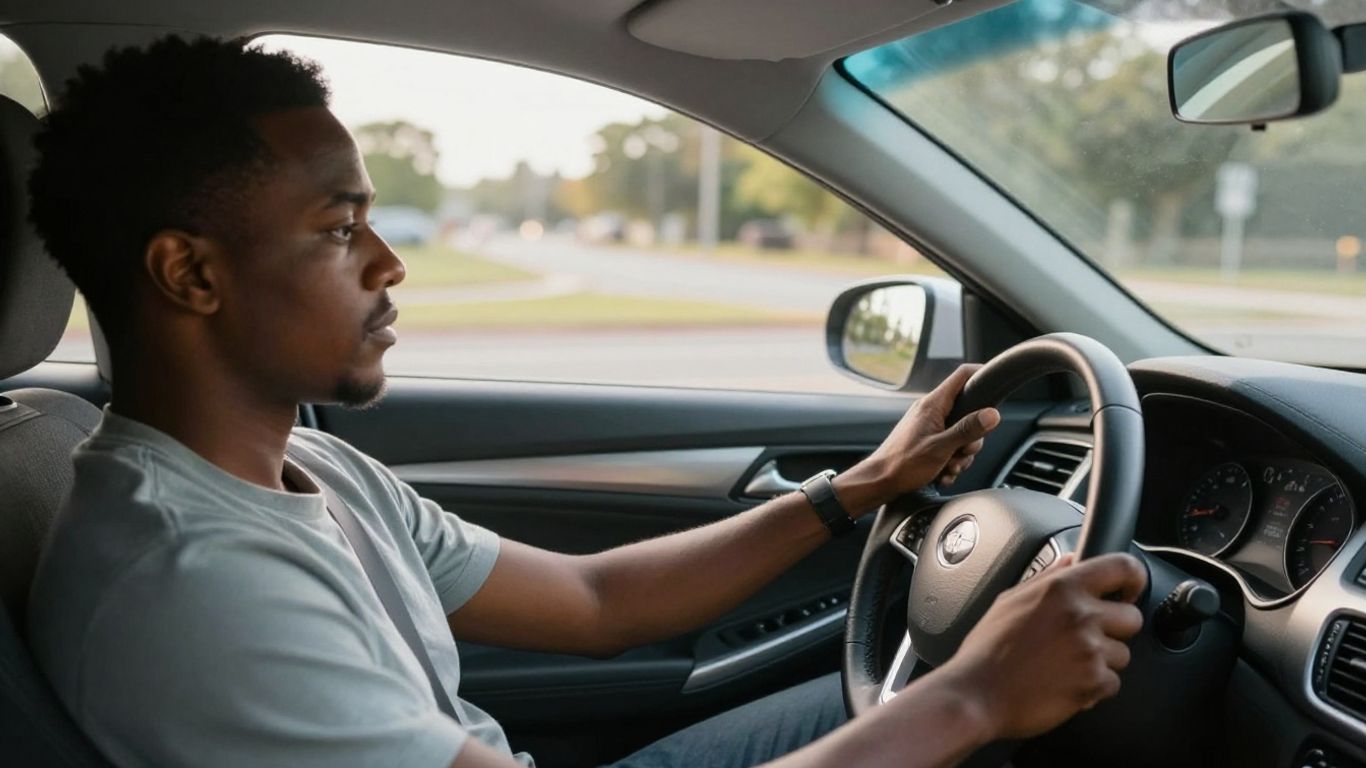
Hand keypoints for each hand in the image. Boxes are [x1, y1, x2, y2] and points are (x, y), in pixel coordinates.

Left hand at [866, 364, 1000, 497]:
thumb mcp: (941, 448)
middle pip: (969, 413)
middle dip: (972, 439)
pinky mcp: (928, 441)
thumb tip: (992, 414)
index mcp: (933, 404)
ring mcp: (930, 426)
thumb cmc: (903, 464)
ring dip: (960, 456)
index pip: (963, 375)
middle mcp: (932, 411)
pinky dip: (950, 463)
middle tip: (962, 453)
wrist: (880, 482)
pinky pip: (951, 447)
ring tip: (948, 467)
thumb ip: (967, 429)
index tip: (997, 387)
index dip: (982, 374)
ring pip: (962, 435)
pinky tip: (942, 474)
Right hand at [937, 553, 1147, 740]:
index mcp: (1062, 589)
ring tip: (1066, 665)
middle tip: (1085, 639)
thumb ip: (1047, 577)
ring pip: (1123, 654)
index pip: (1121, 567)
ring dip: (1101, 662)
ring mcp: (1089, 650)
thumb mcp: (1010, 600)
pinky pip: (1113, 683)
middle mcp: (1080, 615)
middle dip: (1114, 630)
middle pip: (1132, 618)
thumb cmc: (987, 650)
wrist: (976, 695)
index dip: (1134, 578)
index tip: (1129, 591)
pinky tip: (1065, 683)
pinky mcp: (1092, 682)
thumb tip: (1071, 561)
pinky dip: (1094, 688)